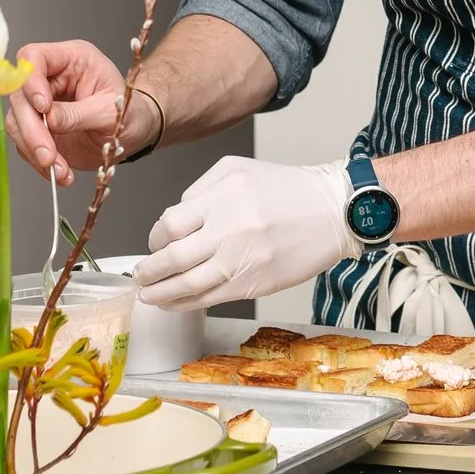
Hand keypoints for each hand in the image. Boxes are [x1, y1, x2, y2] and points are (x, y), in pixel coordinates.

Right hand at [6, 40, 147, 186]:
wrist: (134, 131)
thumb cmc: (128, 110)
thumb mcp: (109, 111)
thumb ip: (79, 114)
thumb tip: (49, 119)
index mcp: (71, 59)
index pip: (33, 57)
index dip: (31, 81)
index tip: (44, 108)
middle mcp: (51, 78)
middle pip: (20, 96)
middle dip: (32, 128)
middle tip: (48, 154)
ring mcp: (41, 104)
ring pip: (17, 122)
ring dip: (34, 150)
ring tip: (59, 169)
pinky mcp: (38, 129)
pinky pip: (25, 144)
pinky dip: (39, 163)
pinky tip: (61, 173)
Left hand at [136, 157, 356, 309]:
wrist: (333, 212)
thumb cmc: (288, 189)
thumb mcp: (239, 169)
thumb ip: (201, 190)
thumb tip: (174, 219)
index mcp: (223, 196)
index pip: (170, 223)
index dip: (154, 238)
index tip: (154, 244)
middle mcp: (230, 228)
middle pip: (172, 257)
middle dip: (148, 271)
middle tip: (140, 275)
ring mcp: (242, 259)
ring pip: (187, 284)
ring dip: (160, 293)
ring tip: (149, 295)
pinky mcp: (254, 284)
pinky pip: (209, 299)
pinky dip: (184, 304)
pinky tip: (173, 303)